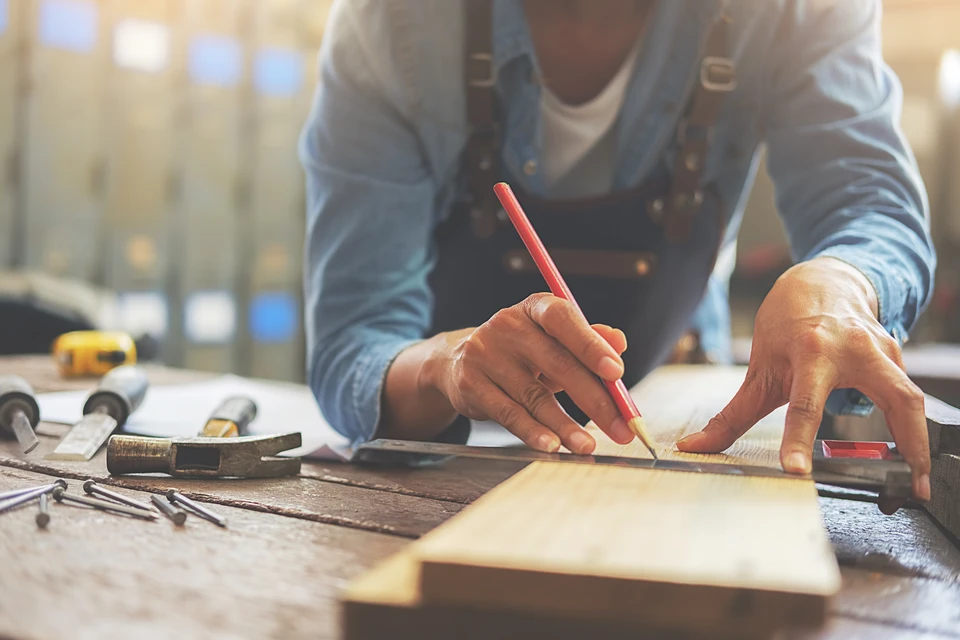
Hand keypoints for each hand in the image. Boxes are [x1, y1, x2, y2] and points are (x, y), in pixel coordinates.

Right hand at [421, 293, 634, 453]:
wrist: (458, 361)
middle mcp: (507, 325)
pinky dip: (533, 432)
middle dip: (594, 399)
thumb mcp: (552, 340)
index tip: (617, 373)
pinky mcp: (470, 384)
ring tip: (587, 445)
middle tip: (620, 426)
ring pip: (534, 396)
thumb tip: (618, 341)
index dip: (590, 344)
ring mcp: (485, 354)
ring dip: (565, 425)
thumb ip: (587, 340)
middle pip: (556, 362)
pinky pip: (509, 413)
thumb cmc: (520, 350)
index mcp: (534, 307)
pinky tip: (552, 445)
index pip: (562, 318)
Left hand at [677, 258, 930, 503]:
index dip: (797, 439)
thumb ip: (731, 415)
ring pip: (911, 398)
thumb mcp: (759, 367)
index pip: (804, 403)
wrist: (822, 281)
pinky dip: (911, 426)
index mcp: (812, 350)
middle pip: (895, 397)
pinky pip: (907, 394)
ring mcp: (883, 351)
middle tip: (912, 487)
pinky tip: (911, 455)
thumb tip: (693, 447)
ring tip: (919, 483)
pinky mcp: (897, 356)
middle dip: (910, 443)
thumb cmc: (788, 324)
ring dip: (920, 441)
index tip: (796, 470)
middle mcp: (855, 349)